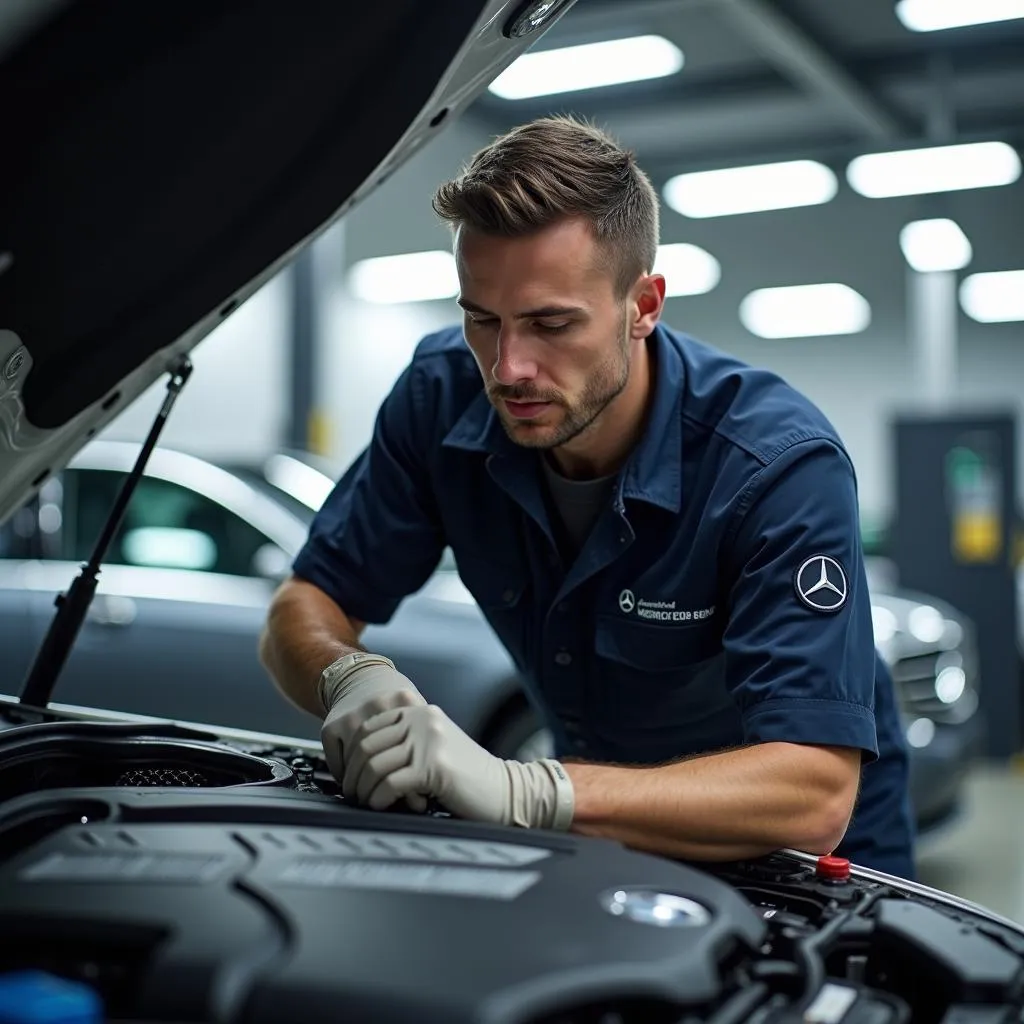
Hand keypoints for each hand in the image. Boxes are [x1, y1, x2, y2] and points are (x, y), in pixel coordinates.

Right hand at [318, 654, 427, 807]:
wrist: (361, 677)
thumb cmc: (394, 706)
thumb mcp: (414, 720)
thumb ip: (422, 754)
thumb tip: (420, 801)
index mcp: (405, 704)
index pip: (409, 756)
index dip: (411, 785)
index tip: (413, 803)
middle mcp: (377, 707)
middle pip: (381, 763)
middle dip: (383, 791)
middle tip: (389, 804)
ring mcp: (352, 716)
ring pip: (357, 767)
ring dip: (362, 787)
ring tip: (371, 797)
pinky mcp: (331, 725)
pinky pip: (338, 764)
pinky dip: (345, 777)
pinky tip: (354, 780)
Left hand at [341, 703, 574, 829]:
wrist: (505, 791)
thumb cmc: (466, 778)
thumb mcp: (433, 748)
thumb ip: (403, 744)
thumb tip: (359, 763)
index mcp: (419, 711)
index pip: (368, 728)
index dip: (351, 756)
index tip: (350, 778)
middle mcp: (423, 719)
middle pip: (366, 745)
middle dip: (353, 774)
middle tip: (352, 795)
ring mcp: (429, 740)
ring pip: (375, 764)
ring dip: (364, 789)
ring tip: (366, 803)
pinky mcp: (434, 766)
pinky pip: (391, 782)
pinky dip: (379, 798)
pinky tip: (382, 806)